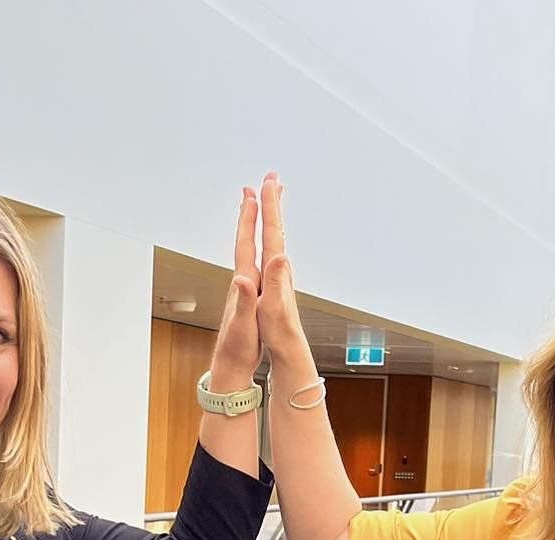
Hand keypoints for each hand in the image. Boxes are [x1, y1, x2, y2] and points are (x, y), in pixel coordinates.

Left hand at [208, 187, 262, 389]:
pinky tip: (259, 248)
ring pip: (249, 250)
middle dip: (249, 214)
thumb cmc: (237, 348)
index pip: (245, 245)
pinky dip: (257, 249)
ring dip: (253, 228)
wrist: (230, 365)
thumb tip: (243, 279)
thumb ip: (245, 301)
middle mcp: (241, 281)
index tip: (254, 194)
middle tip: (254, 187)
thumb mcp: (243, 324)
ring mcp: (244, 288)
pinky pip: (254, 264)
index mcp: (243, 284)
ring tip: (256, 209)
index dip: (248, 220)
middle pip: (245, 241)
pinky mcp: (249, 297)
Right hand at [257, 172, 312, 373]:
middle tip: (272, 177)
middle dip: (273, 202)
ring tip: (273, 196)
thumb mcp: (272, 307)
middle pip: (276, 228)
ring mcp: (279, 273)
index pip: (272, 231)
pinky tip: (270, 234)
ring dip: (273, 215)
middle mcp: (279, 267)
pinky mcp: (276, 280)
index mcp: (275, 269)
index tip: (266, 183)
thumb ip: (274, 282)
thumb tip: (279, 257)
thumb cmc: (277, 330)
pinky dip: (271, 234)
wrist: (288, 346)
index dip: (269, 206)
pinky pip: (272, 248)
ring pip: (276, 236)